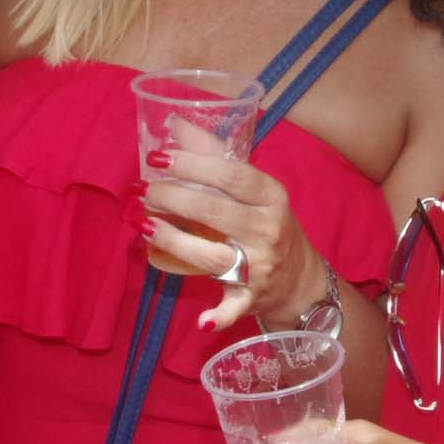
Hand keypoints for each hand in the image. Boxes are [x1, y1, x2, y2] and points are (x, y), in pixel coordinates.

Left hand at [140, 133, 316, 331]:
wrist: (301, 280)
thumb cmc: (267, 223)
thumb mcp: (252, 187)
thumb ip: (214, 154)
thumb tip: (172, 122)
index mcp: (271, 196)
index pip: (232, 174)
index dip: (194, 164)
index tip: (159, 157)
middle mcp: (269, 229)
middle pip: (215, 210)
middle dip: (172, 197)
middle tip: (142, 189)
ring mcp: (262, 266)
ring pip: (212, 255)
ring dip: (174, 240)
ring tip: (144, 224)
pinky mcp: (252, 297)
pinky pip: (235, 307)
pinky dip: (219, 316)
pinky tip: (201, 321)